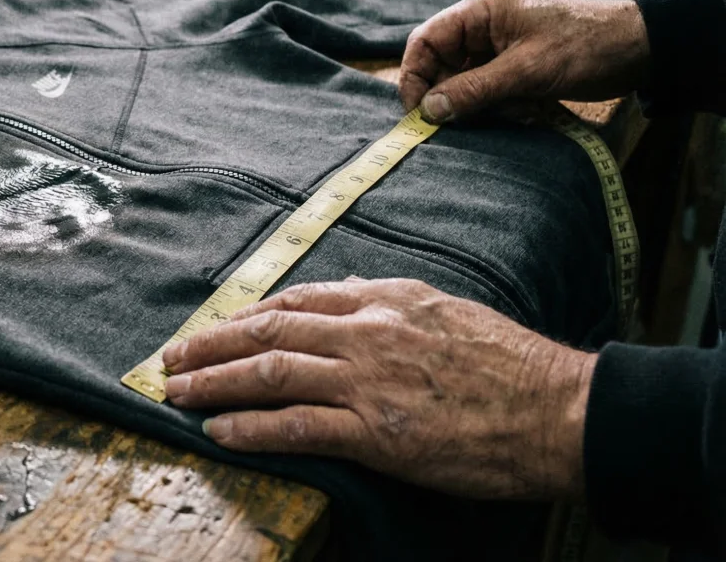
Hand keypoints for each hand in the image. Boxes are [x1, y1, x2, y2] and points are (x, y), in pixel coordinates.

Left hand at [163, 278, 596, 499]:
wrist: (559, 411)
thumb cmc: (510, 365)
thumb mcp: (444, 309)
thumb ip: (386, 304)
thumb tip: (340, 296)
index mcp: (383, 301)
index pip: (295, 302)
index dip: (246, 316)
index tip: (216, 327)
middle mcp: (366, 333)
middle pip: (267, 333)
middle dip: (211, 344)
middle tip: (170, 358)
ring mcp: (367, 382)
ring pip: (269, 374)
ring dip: (213, 382)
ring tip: (176, 393)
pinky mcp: (376, 432)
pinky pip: (296, 427)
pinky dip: (250, 427)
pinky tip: (218, 430)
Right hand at [399, 0, 649, 122]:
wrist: (641, 48)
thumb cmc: (586, 47)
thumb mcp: (526, 72)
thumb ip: (474, 89)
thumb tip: (429, 110)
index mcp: (480, 11)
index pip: (425, 41)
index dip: (414, 77)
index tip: (420, 113)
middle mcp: (483, 24)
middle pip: (441, 64)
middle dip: (453, 95)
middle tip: (471, 120)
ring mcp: (499, 44)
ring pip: (464, 80)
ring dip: (480, 103)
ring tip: (514, 110)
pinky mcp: (514, 62)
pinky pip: (487, 87)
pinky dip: (498, 104)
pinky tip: (525, 109)